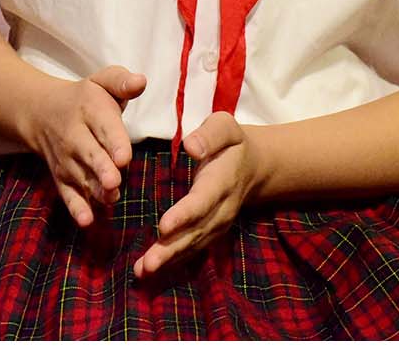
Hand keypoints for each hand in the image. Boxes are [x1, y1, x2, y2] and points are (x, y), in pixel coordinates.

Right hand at [16, 66, 146, 226]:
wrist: (40, 112)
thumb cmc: (85, 98)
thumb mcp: (102, 82)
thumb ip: (121, 81)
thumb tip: (141, 81)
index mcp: (88, 109)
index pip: (103, 126)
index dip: (113, 142)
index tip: (123, 156)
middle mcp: (75, 136)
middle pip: (89, 153)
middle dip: (100, 168)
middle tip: (113, 181)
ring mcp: (66, 159)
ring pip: (81, 177)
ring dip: (94, 190)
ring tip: (110, 199)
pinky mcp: (61, 178)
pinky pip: (67, 194)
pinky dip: (76, 208)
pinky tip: (86, 221)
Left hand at [133, 112, 263, 279]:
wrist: (255, 167)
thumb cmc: (232, 143)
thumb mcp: (225, 127)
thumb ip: (210, 134)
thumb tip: (191, 146)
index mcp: (222, 181)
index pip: (203, 201)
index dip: (185, 214)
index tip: (164, 225)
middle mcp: (221, 208)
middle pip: (196, 231)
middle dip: (171, 248)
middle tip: (147, 262)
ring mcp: (218, 224)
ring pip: (193, 245)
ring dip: (168, 260)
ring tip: (143, 271)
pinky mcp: (211, 232)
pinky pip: (192, 249)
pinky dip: (172, 261)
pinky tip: (148, 271)